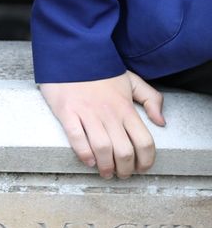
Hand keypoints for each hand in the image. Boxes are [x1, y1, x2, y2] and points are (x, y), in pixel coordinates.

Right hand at [40, 73, 165, 177]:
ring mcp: (87, 113)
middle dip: (125, 169)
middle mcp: (109, 114)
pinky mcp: (67, 112)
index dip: (146, 161)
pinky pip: (76, 138)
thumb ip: (151, 99)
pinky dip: (83, 153)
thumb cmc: (99, 69)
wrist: (70, 52)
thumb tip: (161, 122)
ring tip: (105, 172)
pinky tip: (88, 160)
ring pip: (102, 148)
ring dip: (105, 166)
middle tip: (122, 174)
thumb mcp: (131, 80)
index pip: (144, 142)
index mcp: (126, 108)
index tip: (142, 168)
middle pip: (124, 151)